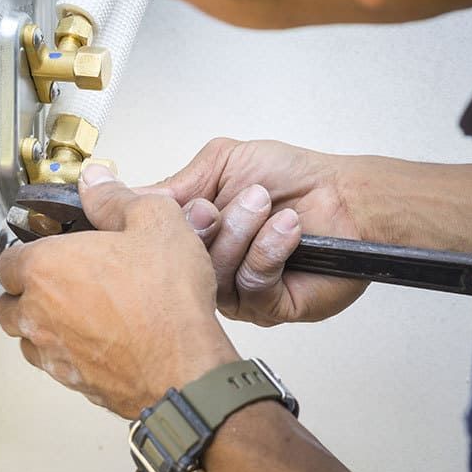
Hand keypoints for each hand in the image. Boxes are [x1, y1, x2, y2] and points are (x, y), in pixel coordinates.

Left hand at [0, 165, 239, 418]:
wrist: (185, 365)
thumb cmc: (166, 302)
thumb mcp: (153, 222)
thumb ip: (115, 198)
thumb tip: (98, 183)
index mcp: (45, 268)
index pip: (6, 260)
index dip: (24, 253)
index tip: (42, 250)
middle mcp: (39, 313)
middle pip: (8, 303)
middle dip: (26, 292)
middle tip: (56, 281)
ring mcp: (53, 352)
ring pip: (27, 339)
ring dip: (41, 326)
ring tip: (74, 312)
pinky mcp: (74, 382)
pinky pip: (56, 366)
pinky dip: (66, 354)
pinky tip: (95, 341)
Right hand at [153, 138, 368, 325]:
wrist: (346, 196)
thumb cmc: (291, 178)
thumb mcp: (223, 163)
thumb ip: (176, 183)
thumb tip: (126, 194)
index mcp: (193, 236)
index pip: (152, 241)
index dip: (152, 224)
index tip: (160, 205)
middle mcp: (209, 268)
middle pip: (176, 261)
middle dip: (201, 226)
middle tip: (219, 204)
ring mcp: (237, 292)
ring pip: (215, 272)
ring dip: (242, 231)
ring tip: (264, 204)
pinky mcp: (269, 307)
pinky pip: (252, 285)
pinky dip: (269, 249)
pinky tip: (287, 228)